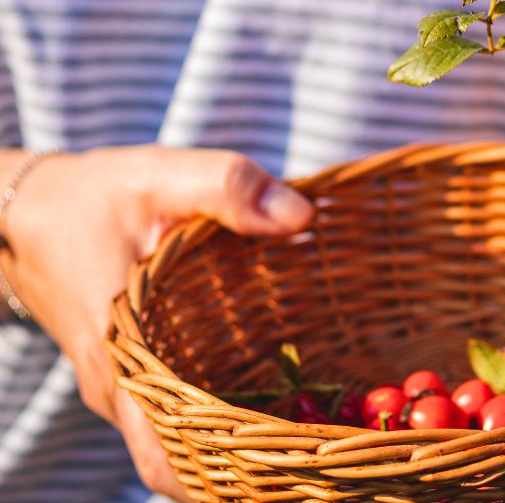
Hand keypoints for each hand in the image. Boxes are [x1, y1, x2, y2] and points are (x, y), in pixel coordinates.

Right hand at [0, 146, 314, 500]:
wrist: (27, 208)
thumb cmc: (94, 194)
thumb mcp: (160, 176)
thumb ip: (228, 189)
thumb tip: (302, 216)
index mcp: (122, 357)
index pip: (167, 459)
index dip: (226, 480)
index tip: (294, 472)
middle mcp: (120, 390)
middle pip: (186, 461)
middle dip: (254, 465)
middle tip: (330, 454)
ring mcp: (125, 387)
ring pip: (184, 440)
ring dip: (241, 440)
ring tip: (319, 427)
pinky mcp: (135, 374)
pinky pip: (180, 411)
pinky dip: (225, 412)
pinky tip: (282, 393)